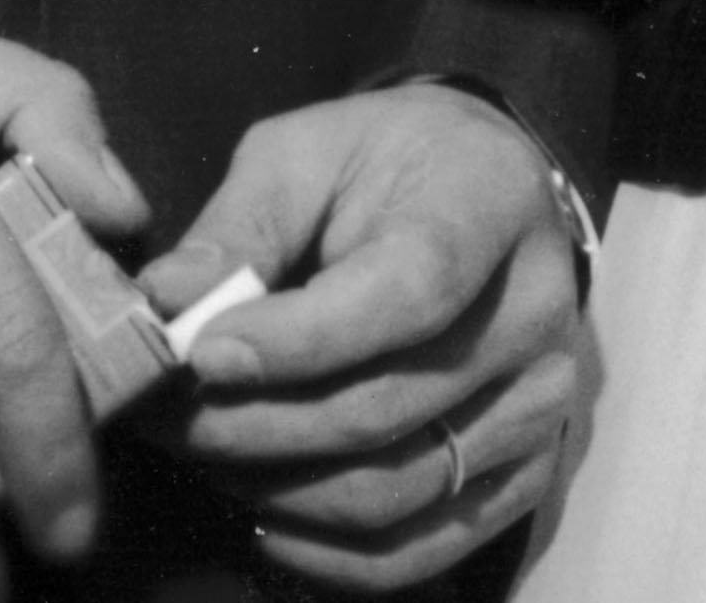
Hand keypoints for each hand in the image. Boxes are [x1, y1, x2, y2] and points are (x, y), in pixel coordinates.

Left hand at [134, 86, 595, 589]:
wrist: (478, 192)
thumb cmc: (381, 161)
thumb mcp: (306, 151)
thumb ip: (243, 225)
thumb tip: (165, 300)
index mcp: (492, 204)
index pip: (407, 292)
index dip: (300, 339)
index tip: (200, 354)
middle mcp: (534, 313)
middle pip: (387, 407)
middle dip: (255, 424)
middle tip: (165, 416)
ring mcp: (540, 405)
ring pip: (396, 489)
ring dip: (278, 488)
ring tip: (202, 452)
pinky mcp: (526, 474)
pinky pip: (421, 548)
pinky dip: (329, 554)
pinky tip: (261, 515)